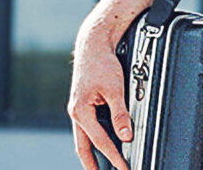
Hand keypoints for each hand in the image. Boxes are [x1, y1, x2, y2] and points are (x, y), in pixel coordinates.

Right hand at [67, 31, 133, 169]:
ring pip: (83, 138)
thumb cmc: (101, 63)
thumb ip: (120, 114)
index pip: (99, 142)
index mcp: (80, 111)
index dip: (114, 157)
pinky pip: (87, 128)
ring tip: (100, 167)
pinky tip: (102, 143)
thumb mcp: (115, 89)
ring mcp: (78, 109)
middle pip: (82, 147)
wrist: (93, 45)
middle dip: (91, 165)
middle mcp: (76, 112)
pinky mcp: (82, 105)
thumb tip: (126, 135)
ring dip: (91, 154)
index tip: (124, 168)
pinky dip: (93, 139)